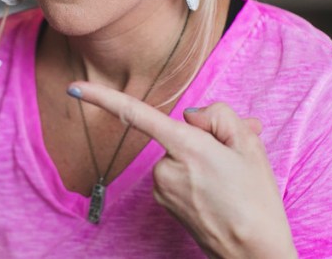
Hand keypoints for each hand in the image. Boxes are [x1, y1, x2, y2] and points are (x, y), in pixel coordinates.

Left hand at [70, 82, 295, 258]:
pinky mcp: (164, 203)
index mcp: (186, 147)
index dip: (102, 98)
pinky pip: (178, 176)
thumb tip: (190, 116)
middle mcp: (165, 168)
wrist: (255, 255)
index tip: (75, 88)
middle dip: (205, 138)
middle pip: (177, 134)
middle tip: (237, 158)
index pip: (136, 115)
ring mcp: (162, 189)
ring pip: (178, 156)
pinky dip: (197, 177)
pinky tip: (220, 193)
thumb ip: (218, 115)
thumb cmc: (256, 200)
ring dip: (203, 159)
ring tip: (232, 181)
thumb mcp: (250, 144)